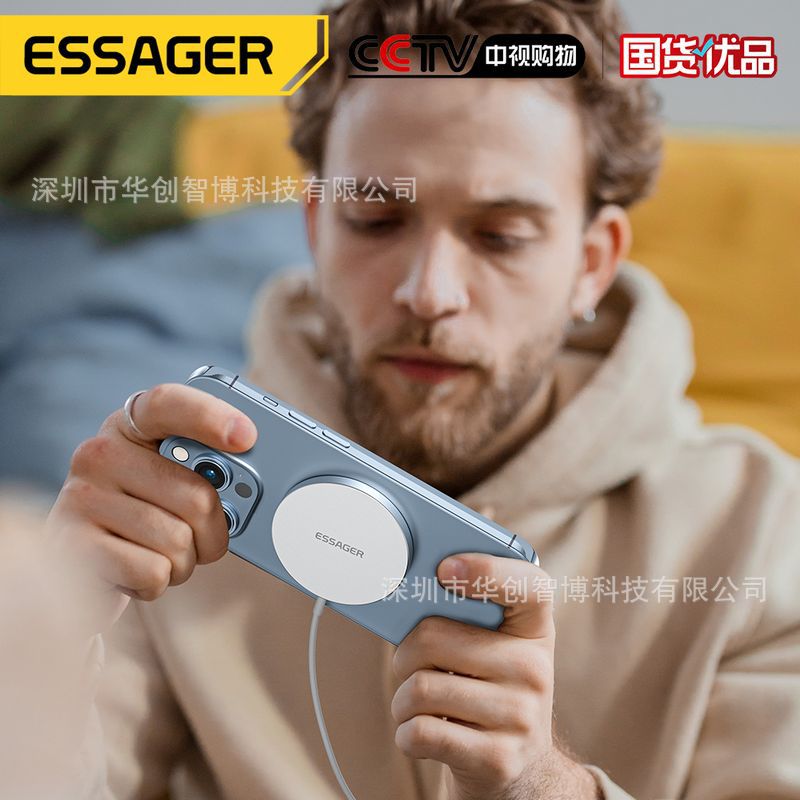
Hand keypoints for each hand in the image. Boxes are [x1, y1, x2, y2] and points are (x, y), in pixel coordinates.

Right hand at [46, 383, 257, 633]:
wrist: (86, 568)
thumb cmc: (148, 517)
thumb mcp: (175, 480)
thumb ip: (209, 470)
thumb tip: (254, 485)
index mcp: (132, 425)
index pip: (168, 403)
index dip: (209, 416)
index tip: (246, 436)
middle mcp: (100, 452)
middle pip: (196, 495)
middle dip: (214, 530)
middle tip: (200, 536)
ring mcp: (81, 497)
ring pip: (178, 541)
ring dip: (184, 561)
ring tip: (158, 552)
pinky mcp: (71, 546)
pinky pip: (153, 572)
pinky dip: (158, 582)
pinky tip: (134, 570)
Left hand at [391, 554, 597, 799]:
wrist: (519, 769)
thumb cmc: (488, 688)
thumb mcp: (493, 647)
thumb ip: (462, 617)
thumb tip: (403, 600)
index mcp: (535, 629)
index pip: (530, 585)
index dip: (487, 569)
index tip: (445, 569)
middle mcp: (535, 669)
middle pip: (434, 638)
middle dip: (405, 655)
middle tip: (411, 666)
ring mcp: (520, 716)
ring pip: (420, 689)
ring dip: (402, 699)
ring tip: (416, 704)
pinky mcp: (498, 759)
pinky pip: (421, 732)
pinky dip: (405, 732)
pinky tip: (419, 731)